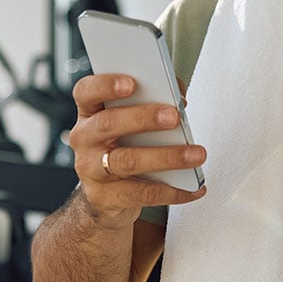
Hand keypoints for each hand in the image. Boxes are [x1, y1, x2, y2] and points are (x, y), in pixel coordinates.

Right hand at [69, 73, 206, 226]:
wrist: (104, 197)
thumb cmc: (124, 148)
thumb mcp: (131, 124)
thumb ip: (152, 103)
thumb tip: (179, 98)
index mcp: (90, 113)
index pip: (86, 92)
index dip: (105, 85)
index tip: (132, 83)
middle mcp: (85, 139)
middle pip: (108, 124)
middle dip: (143, 118)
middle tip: (174, 116)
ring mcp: (91, 170)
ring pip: (128, 161)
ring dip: (167, 157)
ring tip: (197, 154)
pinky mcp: (106, 197)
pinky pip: (143, 193)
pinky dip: (174, 191)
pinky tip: (196, 189)